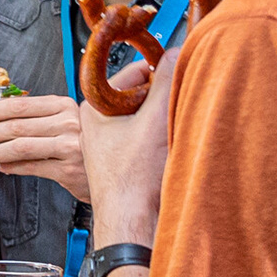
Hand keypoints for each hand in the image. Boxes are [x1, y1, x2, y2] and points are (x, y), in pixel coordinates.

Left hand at [0, 91, 91, 201]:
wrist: (116, 169)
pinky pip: (32, 167)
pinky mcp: (68, 170)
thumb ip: (39, 116)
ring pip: (21, 147)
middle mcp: (68, 123)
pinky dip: (13, 167)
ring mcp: (69, 147)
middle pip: (17, 125)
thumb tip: (0, 115)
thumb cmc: (86, 143)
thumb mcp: (68, 120)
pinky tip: (1, 167)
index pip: (21, 104)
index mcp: (65, 106)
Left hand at [80, 31, 189, 249]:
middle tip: (174, 107)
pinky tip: (168, 148)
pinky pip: (147, 136)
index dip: (160, 71)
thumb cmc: (131, 183)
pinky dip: (162, 138)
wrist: (132, 223)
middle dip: (163, 98)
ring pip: (145, 115)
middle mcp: (101, 123)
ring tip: (170, 132)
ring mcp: (112, 142)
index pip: (133, 73)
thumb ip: (166, 82)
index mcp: (96, 108)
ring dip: (164, 119)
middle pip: (140, 93)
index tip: (179, 72)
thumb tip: (177, 53)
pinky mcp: (125, 159)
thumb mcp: (153, 121)